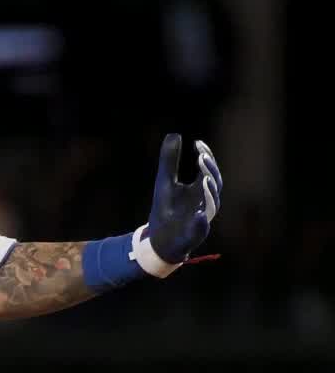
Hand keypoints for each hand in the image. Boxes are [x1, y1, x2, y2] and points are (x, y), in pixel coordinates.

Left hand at [138, 134, 222, 272]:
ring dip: (209, 192)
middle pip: (215, 184)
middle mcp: (205, 203)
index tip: (198, 143)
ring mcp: (201, 219)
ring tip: (203, 179)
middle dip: (210, 170)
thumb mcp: (164, 181)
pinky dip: (201, 222)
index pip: (208, 170)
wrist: (158, 239)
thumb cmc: (166, 208)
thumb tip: (175, 134)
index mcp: (199, 189)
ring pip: (212, 205)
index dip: (206, 157)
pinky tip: (198, 215)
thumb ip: (169, 160)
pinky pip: (201, 229)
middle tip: (201, 157)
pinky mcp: (193, 235)